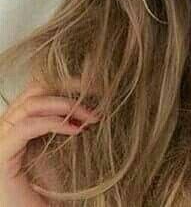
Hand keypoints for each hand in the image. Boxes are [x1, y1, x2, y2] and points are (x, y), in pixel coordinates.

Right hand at [0, 76, 99, 205]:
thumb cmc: (50, 189)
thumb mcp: (63, 148)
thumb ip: (69, 124)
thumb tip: (93, 103)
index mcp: (19, 125)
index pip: (38, 90)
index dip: (66, 84)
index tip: (94, 88)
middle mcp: (5, 130)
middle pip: (34, 92)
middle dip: (68, 89)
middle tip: (96, 94)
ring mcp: (0, 142)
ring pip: (29, 105)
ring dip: (65, 106)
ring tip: (90, 116)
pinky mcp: (1, 157)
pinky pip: (25, 128)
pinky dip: (52, 123)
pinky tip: (75, 130)